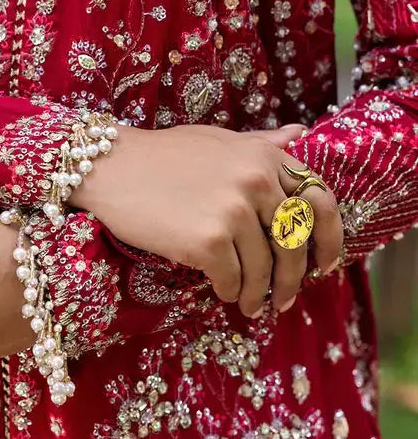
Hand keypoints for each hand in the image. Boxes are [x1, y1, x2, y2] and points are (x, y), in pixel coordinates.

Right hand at [72, 123, 343, 317]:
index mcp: (264, 156)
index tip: (324, 264)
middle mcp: (256, 181)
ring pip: (264, 268)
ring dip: (260, 293)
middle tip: (286, 298)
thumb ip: (261, 143)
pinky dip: (232, 291)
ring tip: (251, 304)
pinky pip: (233, 279)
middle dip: (294, 278)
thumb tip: (298, 134)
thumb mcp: (219, 141)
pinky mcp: (207, 241)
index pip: (319, 201)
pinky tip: (225, 293)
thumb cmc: (162, 155)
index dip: (330, 238)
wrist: (109, 167)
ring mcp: (233, 212)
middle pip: (295, 243)